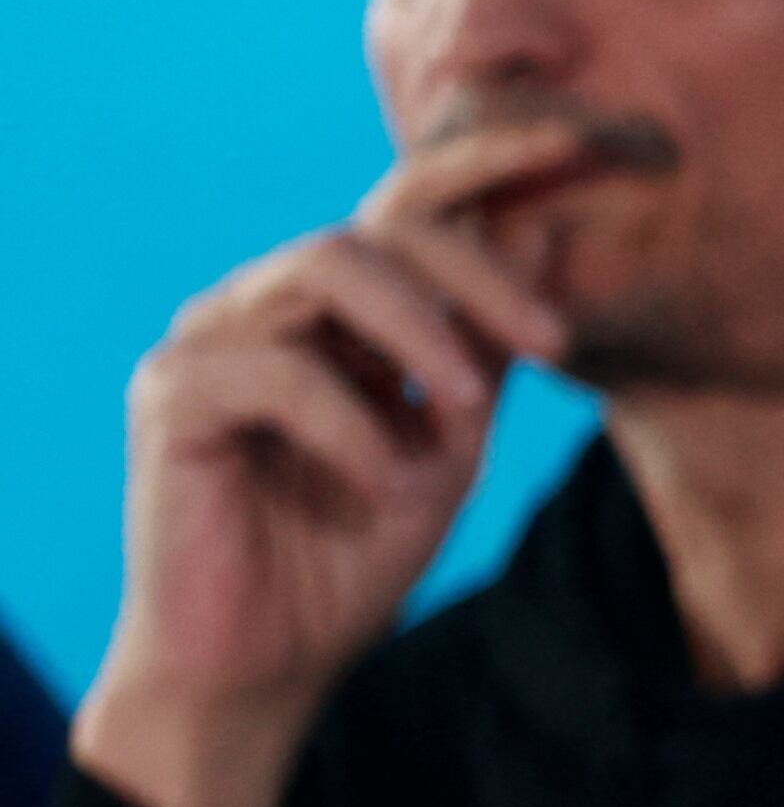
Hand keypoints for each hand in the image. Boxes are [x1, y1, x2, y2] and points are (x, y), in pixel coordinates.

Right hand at [76, 121, 586, 806]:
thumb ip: (489, 345)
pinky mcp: (170, 397)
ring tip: (470, 412)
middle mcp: (266, 303)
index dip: (492, 159)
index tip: (590, 146)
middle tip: (554, 342)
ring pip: (325, 268)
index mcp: (336, 307)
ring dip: (421, 335)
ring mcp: (210, 340)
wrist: (274, 660)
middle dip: (477, 273)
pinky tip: (385, 487)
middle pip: (377, 228)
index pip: (409, 203)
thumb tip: (545, 228)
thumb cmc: (356, 545)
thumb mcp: (454, 435)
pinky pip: (275, 372)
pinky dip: (351, 428)